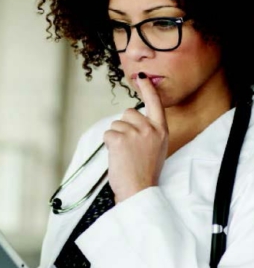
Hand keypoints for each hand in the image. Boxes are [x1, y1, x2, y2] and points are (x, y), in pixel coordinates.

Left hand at [104, 73, 168, 202]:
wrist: (139, 191)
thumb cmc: (145, 172)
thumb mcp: (155, 148)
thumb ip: (148, 131)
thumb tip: (131, 118)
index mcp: (161, 130)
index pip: (155, 104)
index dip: (148, 89)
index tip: (142, 77)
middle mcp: (150, 129)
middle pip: (128, 113)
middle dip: (124, 126)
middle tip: (129, 147)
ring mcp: (135, 133)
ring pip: (116, 124)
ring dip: (116, 137)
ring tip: (124, 154)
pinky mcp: (119, 138)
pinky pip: (107, 133)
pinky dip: (108, 144)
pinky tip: (117, 155)